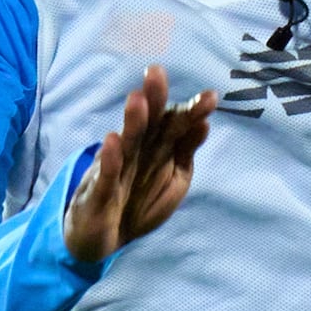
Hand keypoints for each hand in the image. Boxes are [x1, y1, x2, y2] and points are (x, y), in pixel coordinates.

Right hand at [63, 62, 212, 273]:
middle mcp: (137, 152)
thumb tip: (204, 123)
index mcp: (157, 148)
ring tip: (137, 100)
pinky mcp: (99, 192)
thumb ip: (185, 151)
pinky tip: (112, 141)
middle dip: (154, 99)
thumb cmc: (139, 202)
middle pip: (148, 123)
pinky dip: (110, 160)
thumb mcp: (173, 179)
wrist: (103, 238)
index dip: (191, 111)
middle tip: (156, 72)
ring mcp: (116, 170)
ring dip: (132, 122)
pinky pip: (106, 175)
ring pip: (127, 143)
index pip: (174, 124)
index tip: (211, 97)